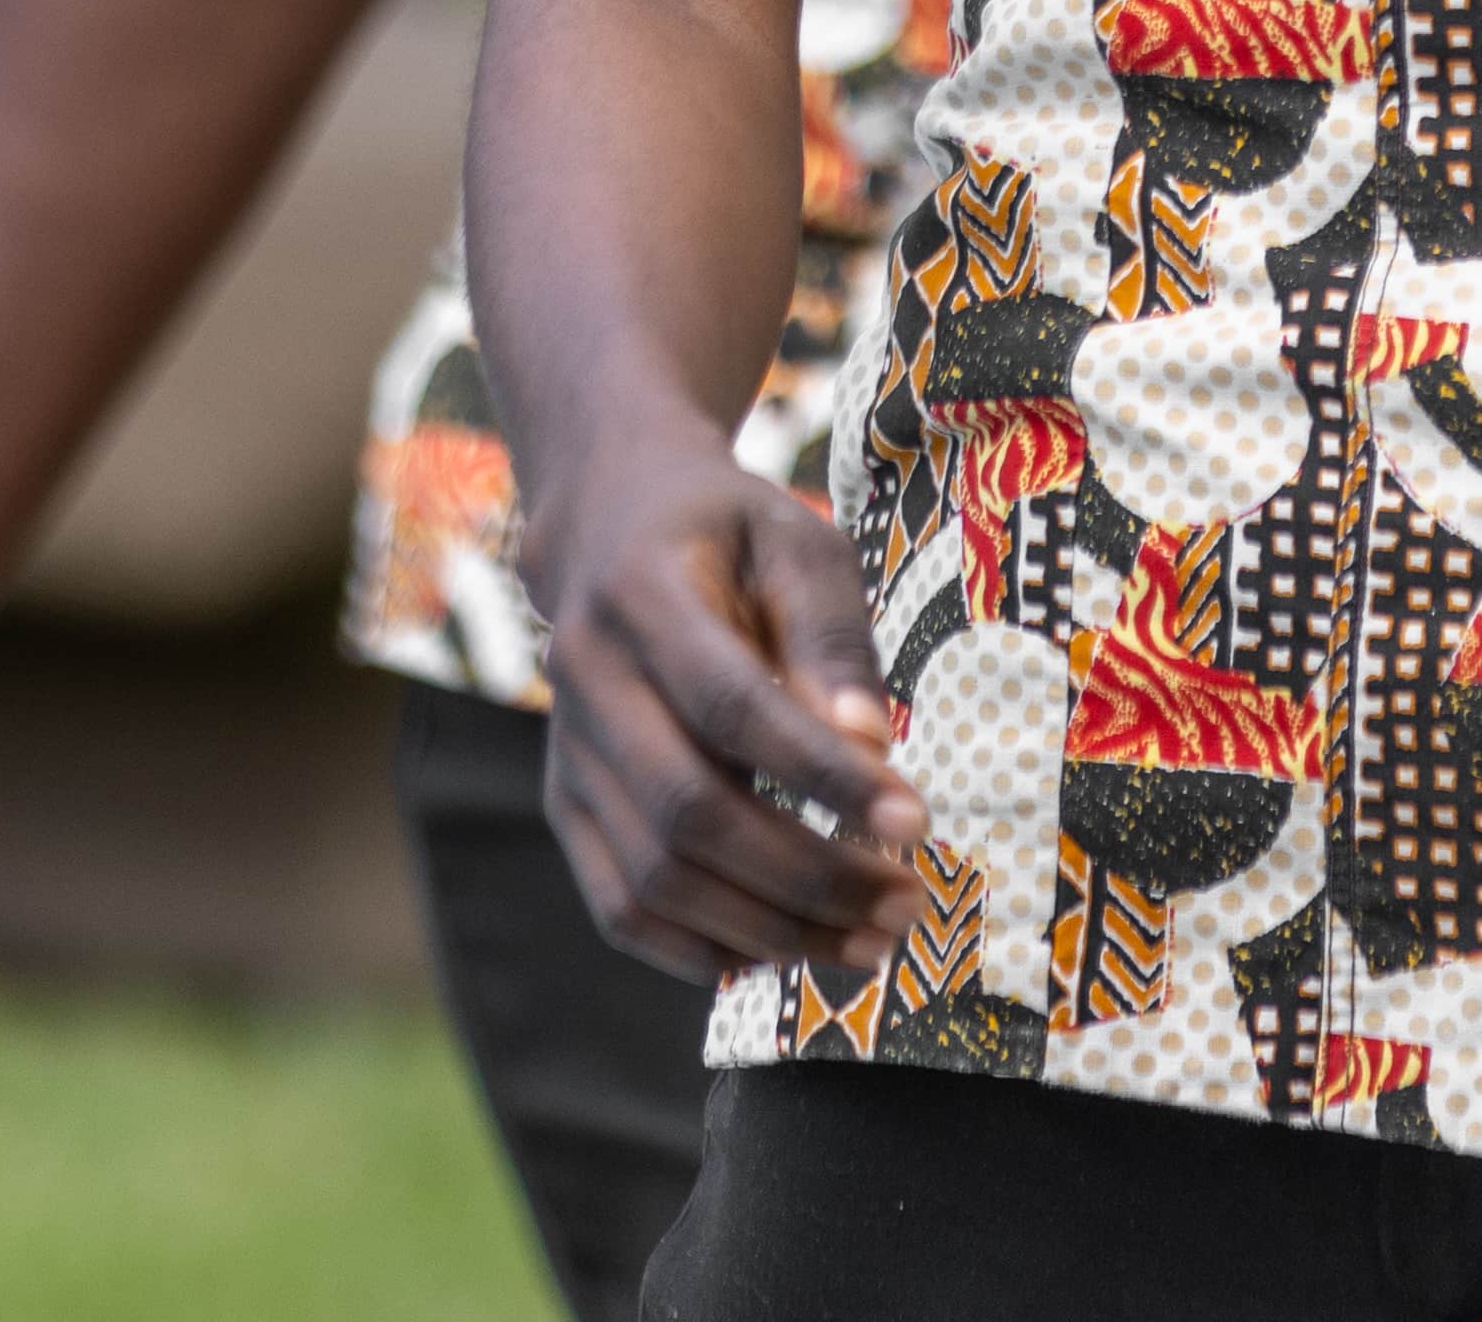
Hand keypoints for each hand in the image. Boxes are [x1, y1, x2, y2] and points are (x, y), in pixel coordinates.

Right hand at [534, 436, 932, 987]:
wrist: (610, 527)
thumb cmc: (730, 532)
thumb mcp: (797, 542)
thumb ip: (830, 639)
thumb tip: (872, 748)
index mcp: (644, 598)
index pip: (733, 708)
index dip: (822, 774)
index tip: (915, 822)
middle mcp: (586, 684)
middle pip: (689, 814)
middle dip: (807, 877)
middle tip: (906, 908)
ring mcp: (566, 756)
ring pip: (653, 881)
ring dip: (766, 930)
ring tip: (868, 945)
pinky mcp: (566, 808)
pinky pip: (619, 908)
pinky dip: (699, 949)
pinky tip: (784, 955)